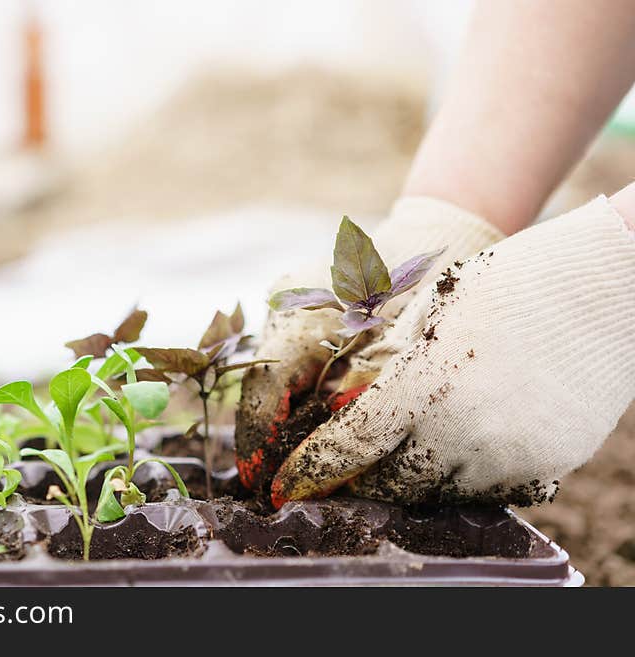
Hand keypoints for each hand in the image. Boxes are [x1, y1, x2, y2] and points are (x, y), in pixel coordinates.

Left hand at [271, 196, 634, 507]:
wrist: (610, 282)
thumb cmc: (513, 280)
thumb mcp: (435, 307)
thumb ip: (393, 362)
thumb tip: (356, 402)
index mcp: (425, 383)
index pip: (351, 446)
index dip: (312, 471)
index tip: (285, 487)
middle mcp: (464, 430)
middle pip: (392, 484)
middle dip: (363, 482)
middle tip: (350, 473)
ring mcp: (511, 454)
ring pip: (441, 495)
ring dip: (416, 481)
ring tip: (411, 453)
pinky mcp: (549, 465)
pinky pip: (492, 492)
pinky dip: (466, 479)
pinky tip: (464, 448)